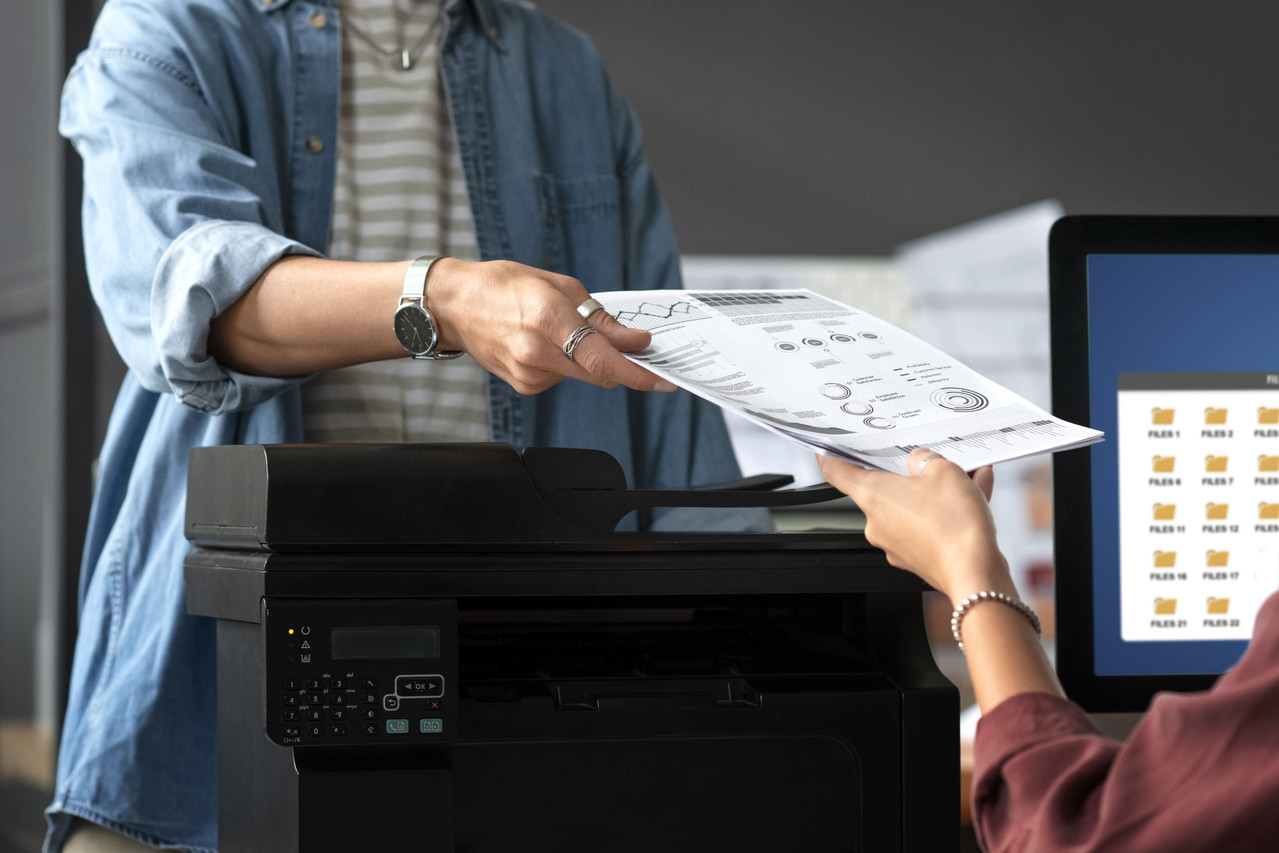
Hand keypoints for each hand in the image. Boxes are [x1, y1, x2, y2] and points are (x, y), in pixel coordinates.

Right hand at [426, 258, 675, 394]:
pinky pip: (564, 378)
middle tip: (634, 347)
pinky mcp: (525, 386)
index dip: (638, 373)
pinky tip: (547, 343)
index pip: (603, 359)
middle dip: (622, 363)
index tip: (663, 378)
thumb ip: (601, 319)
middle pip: (600, 374)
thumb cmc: (503, 286)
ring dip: (590, 358)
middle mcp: (537, 353)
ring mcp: (529, 374)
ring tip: (563, 330)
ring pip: (584, 376)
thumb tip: (635, 341)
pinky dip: (569, 363)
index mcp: (547, 319)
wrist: (455, 305)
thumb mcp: (559, 286)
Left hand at [817, 448, 1009, 601]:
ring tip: (967, 479)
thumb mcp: (943, 471)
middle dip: (910, 474)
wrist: (976, 573)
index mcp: (873, 496)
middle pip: (884, 489)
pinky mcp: (918, 558)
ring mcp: (897, 544)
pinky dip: (948, 512)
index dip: (830, 457)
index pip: (837, 472)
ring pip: (913, 507)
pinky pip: (929, 526)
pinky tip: (974, 496)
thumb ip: (926, 460)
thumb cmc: (954, 527)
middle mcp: (878, 523)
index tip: (827, 449)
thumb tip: (920, 462)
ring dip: (937, 492)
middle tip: (931, 462)